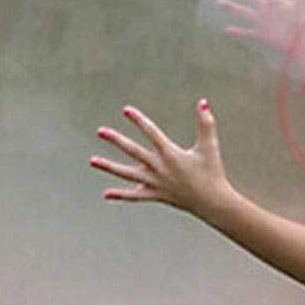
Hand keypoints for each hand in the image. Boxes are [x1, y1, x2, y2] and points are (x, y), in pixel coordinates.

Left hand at [90, 100, 228, 217]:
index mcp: (170, 153)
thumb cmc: (212, 172)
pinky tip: (106, 194)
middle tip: (100, 131)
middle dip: (115, 140)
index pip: (150, 132)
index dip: (138, 120)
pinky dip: (121, 195)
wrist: (212, 203)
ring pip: (127, 174)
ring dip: (109, 167)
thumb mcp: (209, 146)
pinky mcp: (156, 196)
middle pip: (132, 151)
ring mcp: (155, 183)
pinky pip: (135, 196)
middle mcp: (159, 167)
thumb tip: (202, 101)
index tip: (125, 110)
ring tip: (92, 161)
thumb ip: (206, 123)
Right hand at [218, 0, 304, 58]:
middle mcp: (267, 10)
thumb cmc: (304, 22)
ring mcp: (262, 22)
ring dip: (232, 7)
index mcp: (276, 0)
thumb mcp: (302, 1)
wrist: (301, 43)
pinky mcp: (261, 35)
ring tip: (219, 2)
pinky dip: (236, 31)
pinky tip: (226, 30)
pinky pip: (246, 32)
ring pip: (244, 12)